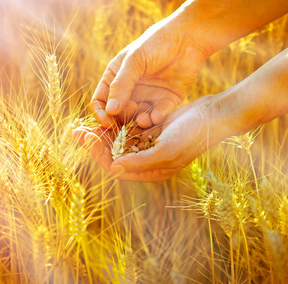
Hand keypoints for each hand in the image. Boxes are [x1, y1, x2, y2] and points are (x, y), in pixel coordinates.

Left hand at [74, 95, 213, 182]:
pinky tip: (102, 118)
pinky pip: (126, 131)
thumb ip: (140, 162)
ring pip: (117, 143)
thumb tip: (113, 168)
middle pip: (113, 155)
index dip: (99, 155)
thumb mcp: (166, 151)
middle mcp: (147, 162)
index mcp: (150, 172)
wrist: (211, 115)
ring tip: (82, 126)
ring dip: (101, 135)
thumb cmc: (192, 135)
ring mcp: (148, 146)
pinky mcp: (150, 132)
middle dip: (95, 144)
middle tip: (76, 131)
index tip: (86, 139)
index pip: (117, 168)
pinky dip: (114, 126)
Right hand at [91, 15, 207, 128]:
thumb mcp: (134, 62)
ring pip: (138, 117)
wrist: (187, 38)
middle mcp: (130, 89)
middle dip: (122, 118)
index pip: (101, 100)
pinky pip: (159, 114)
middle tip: (131, 113)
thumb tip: (109, 110)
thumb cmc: (155, 44)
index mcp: (115, 78)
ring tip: (144, 120)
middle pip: (119, 113)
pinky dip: (156, 118)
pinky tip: (157, 116)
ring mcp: (148, 96)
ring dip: (140, 122)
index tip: (107, 122)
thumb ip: (121, 85)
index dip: (101, 113)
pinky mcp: (166, 100)